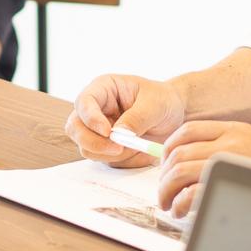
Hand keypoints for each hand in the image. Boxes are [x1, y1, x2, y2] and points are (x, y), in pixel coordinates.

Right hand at [65, 73, 186, 167]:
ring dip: (112, 154)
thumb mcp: (155, 104)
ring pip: (88, 149)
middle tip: (118, 149)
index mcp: (103, 89)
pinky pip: (106, 161)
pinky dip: (125, 161)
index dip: (91, 118)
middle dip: (93, 142)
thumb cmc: (163, 100)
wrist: (175, 115)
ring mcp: (97, 130)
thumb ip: (136, 118)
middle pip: (75, 128)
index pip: (84, 102)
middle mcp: (95, 109)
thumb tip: (118, 134)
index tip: (108, 132)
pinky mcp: (106, 147)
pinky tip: (142, 152)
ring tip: (140, 146)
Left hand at [158, 120, 250, 216]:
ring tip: (168, 204)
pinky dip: (180, 203)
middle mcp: (232, 140)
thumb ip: (227, 149)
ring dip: (167, 190)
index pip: (187, 130)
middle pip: (179, 152)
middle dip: (164, 175)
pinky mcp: (234, 185)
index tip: (165, 166)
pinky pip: (192, 192)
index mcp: (235, 129)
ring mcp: (232, 161)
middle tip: (163, 192)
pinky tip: (181, 210)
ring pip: (180, 171)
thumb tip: (192, 166)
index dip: (168, 148)